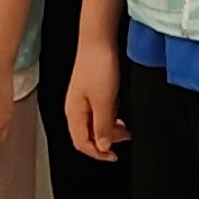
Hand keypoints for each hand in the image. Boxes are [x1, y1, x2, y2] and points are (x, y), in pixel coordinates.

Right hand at [62, 35, 122, 162]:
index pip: (82, 143)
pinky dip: (110, 117)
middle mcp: (75, 108)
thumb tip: (103, 146)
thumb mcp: (104, 101)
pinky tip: (119, 114)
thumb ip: (103, 126)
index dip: (98, 154)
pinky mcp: (91, 92)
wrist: (99, 41)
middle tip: (123, 140)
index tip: (113, 156)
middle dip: (106, 142)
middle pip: (87, 136)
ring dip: (110, 130)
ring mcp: (83, 100)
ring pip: (95, 124)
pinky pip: (99, 113)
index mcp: (73, 113)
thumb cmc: (98, 65)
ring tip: (125, 128)